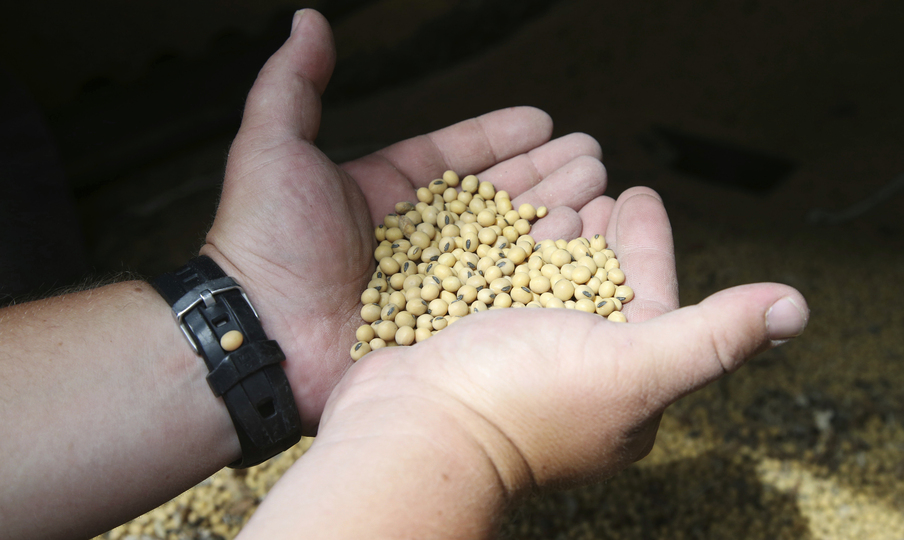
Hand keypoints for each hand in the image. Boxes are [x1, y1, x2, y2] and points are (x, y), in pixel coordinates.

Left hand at [199, 9, 608, 432]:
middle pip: (493, 198)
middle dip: (545, 173)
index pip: (456, 158)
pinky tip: (580, 245)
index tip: (542, 120)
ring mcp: (435, 285)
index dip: (499, 137)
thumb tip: (308, 19)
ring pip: (507, 242)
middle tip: (591, 155)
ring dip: (555, 213)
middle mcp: (415, 239)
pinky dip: (542, 271)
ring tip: (598, 188)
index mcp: (384, 194)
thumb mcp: (272, 147)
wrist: (260, 335)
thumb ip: (294, 83)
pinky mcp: (447, 328)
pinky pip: (503, 294)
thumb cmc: (263, 242)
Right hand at [318, 187, 808, 495]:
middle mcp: (573, 375)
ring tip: (556, 192)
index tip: (640, 193)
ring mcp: (517, 360)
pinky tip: (497, 220)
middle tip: (600, 181)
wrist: (409, 433)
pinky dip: (504, 249)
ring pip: (546, 283)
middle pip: (596, 286)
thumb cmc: (520, 404)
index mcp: (622, 385)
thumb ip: (711, 336)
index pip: (648, 299)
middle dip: (601, 233)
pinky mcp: (470, 345)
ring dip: (554, 234)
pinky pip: (498, 285)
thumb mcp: (631, 367)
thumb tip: (796, 308)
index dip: (647, 245)